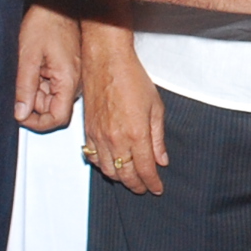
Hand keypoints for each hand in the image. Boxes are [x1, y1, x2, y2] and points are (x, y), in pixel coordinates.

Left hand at [12, 2, 81, 131]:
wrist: (58, 1)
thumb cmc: (46, 21)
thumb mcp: (28, 56)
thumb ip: (25, 87)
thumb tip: (21, 113)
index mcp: (68, 80)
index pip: (58, 118)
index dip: (38, 123)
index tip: (20, 115)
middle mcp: (75, 82)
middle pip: (54, 109)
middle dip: (34, 103)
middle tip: (19, 86)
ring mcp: (74, 77)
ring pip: (53, 98)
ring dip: (36, 91)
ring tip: (28, 69)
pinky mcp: (69, 70)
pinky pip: (55, 86)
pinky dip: (41, 82)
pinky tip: (35, 66)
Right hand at [78, 28, 166, 193]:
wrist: (107, 61)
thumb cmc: (132, 78)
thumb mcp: (155, 107)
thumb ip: (158, 137)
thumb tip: (162, 159)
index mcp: (136, 134)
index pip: (145, 170)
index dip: (152, 183)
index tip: (157, 189)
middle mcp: (116, 139)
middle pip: (126, 175)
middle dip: (137, 185)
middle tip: (145, 188)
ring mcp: (99, 136)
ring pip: (108, 171)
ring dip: (120, 178)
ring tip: (130, 179)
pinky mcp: (88, 131)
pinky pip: (93, 157)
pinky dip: (102, 166)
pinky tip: (110, 164)